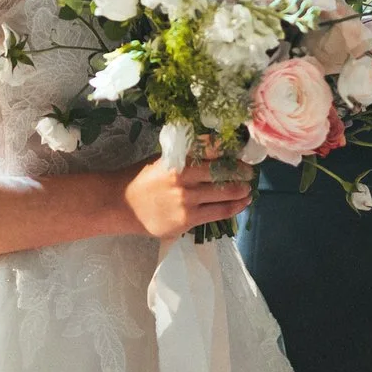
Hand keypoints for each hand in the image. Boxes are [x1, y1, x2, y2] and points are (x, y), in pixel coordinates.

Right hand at [121, 157, 252, 240]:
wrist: (120, 204)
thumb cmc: (142, 178)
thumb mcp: (163, 159)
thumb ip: (187, 157)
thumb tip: (217, 152)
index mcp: (178, 159)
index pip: (212, 150)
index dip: (231, 152)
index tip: (243, 153)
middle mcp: (184, 178)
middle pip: (223, 173)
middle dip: (242, 173)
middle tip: (250, 173)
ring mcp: (186, 201)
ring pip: (224, 195)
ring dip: (241, 192)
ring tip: (249, 191)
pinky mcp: (186, 221)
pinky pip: (217, 214)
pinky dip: (232, 208)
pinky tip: (240, 205)